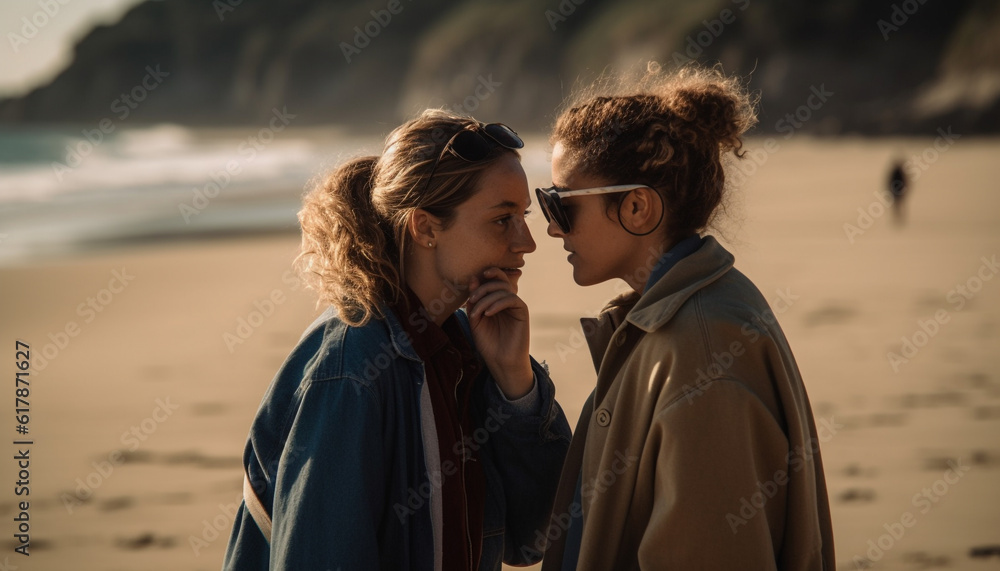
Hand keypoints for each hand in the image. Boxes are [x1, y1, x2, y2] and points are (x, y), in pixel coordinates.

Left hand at [465, 267, 532, 398]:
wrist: (500, 361)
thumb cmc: (488, 343)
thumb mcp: (475, 319)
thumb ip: (474, 301)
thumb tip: (473, 278)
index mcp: (497, 301)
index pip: (495, 280)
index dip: (488, 274)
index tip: (474, 277)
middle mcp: (507, 301)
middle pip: (499, 281)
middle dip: (483, 287)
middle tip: (472, 299)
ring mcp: (516, 305)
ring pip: (504, 289)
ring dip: (487, 298)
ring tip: (478, 313)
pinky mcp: (522, 311)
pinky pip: (511, 299)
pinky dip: (497, 303)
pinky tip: (488, 314)